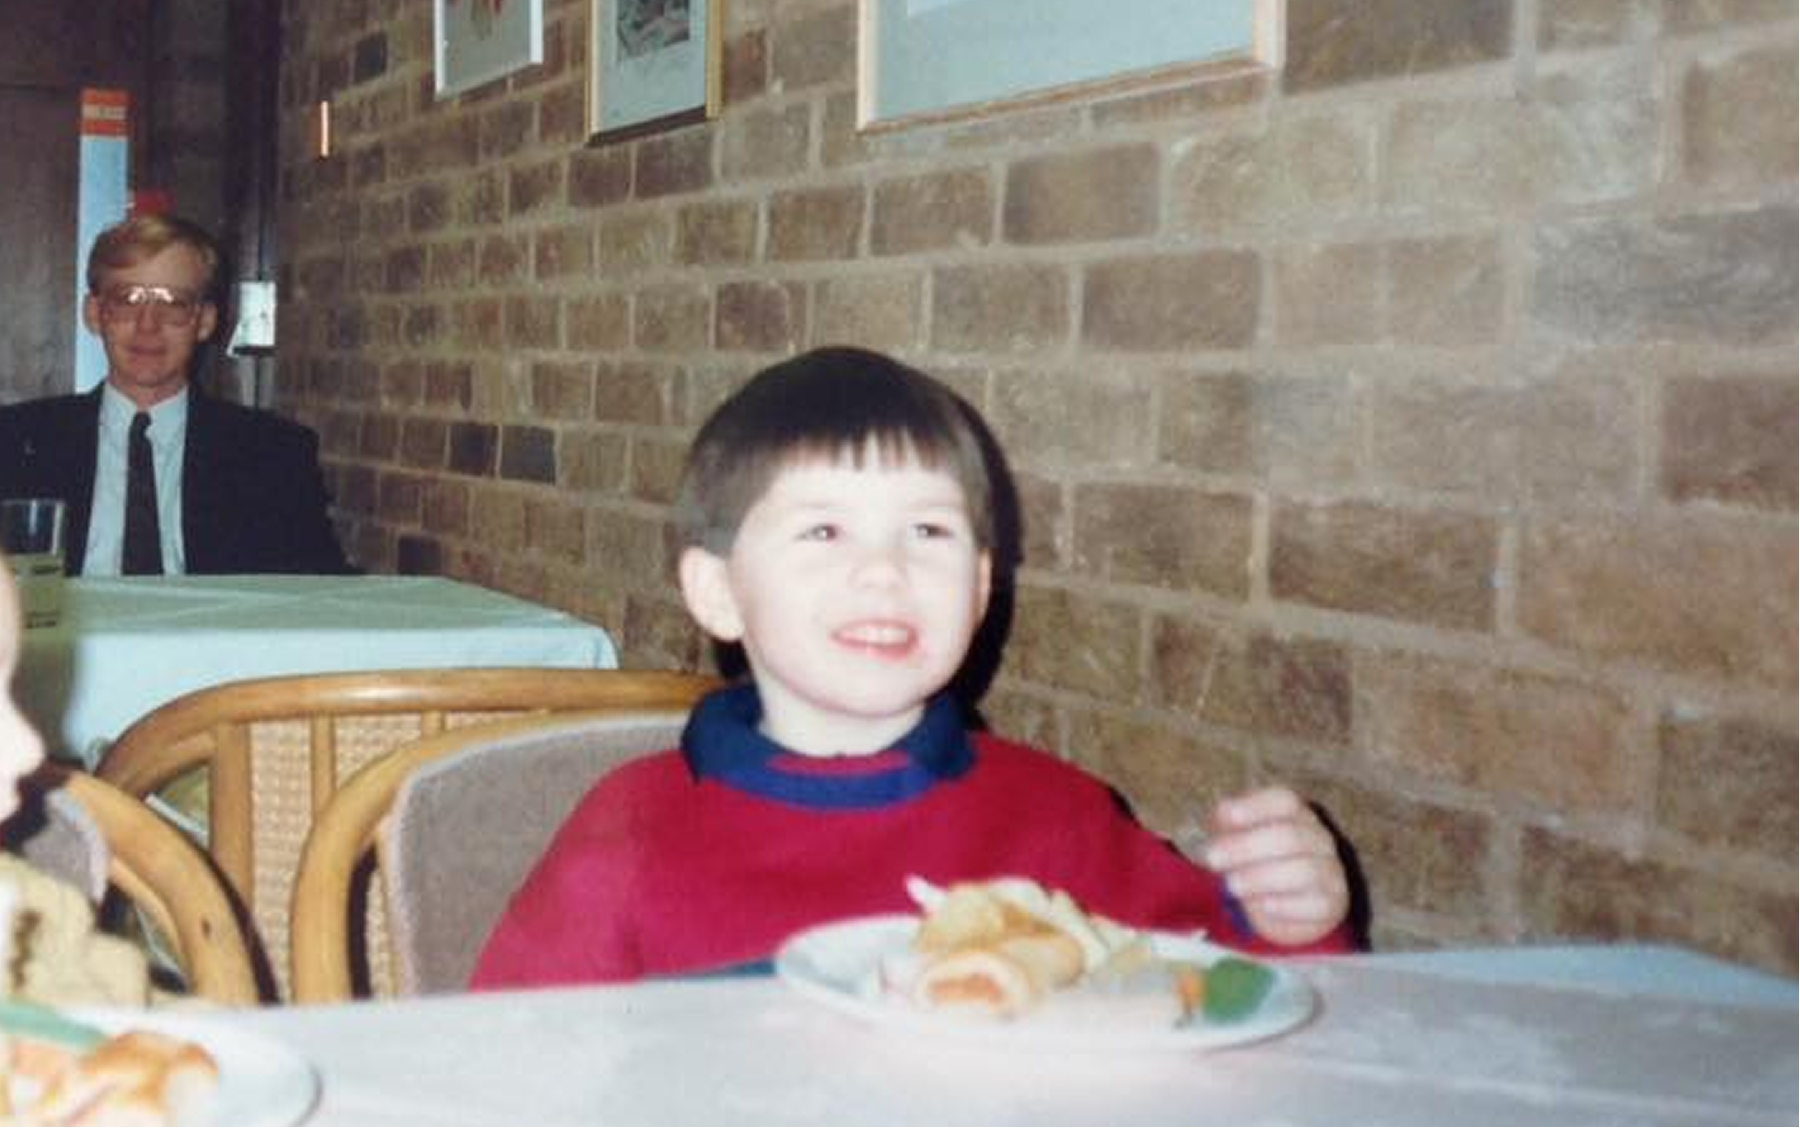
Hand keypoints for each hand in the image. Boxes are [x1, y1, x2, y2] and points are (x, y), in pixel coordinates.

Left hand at [1203, 786, 1348, 947]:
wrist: (1286, 909)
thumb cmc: (1258, 864)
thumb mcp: (1238, 840)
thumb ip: (1228, 824)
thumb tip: (1223, 813)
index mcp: (1297, 815)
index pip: (1284, 801)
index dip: (1255, 807)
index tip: (1226, 817)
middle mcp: (1319, 839)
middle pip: (1290, 835)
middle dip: (1246, 846)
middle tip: (1212, 859)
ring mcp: (1330, 871)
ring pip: (1303, 870)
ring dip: (1261, 877)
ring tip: (1231, 886)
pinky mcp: (1332, 904)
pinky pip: (1314, 904)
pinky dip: (1285, 906)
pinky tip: (1262, 906)